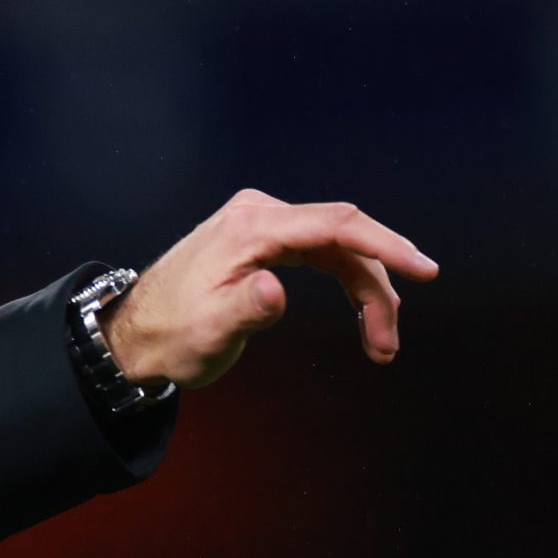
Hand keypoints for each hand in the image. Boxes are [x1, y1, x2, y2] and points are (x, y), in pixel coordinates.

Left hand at [100, 189, 438, 391]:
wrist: (132, 336)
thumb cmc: (168, 338)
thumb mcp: (208, 333)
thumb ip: (244, 309)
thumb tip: (273, 288)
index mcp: (251, 227)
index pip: (337, 226)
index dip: (387, 248)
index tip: (425, 270)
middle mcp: (260, 213)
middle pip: (345, 239)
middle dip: (378, 289)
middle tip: (387, 344)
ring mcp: (262, 223)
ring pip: (339, 250)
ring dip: (366, 293)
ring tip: (380, 345)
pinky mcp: (263, 239)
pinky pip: (322, 253)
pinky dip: (346, 283)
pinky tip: (362, 316)